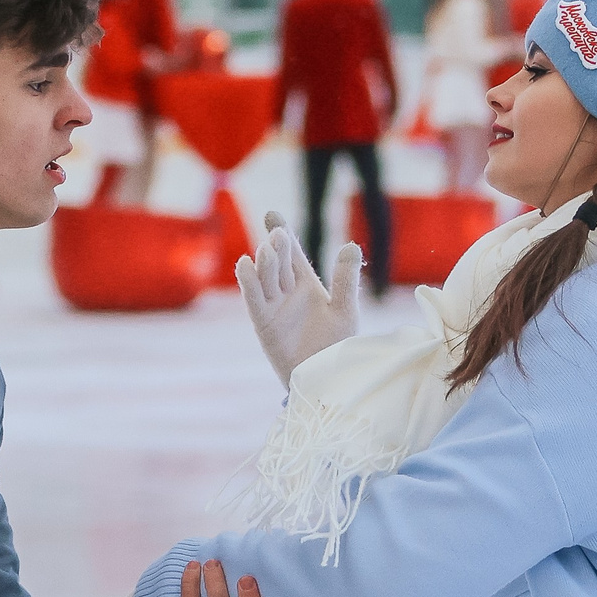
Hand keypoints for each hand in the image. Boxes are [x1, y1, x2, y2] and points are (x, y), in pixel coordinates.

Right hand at [236, 215, 361, 385]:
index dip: (282, 233)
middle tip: (277, 233)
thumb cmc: (338, 348)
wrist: (327, 381)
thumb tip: (351, 244)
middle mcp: (287, 293)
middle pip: (278, 263)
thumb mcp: (345, 310)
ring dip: (266, 263)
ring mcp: (274, 308)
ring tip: (268, 248)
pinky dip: (249, 283)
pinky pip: (255, 300)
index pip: (292, 254)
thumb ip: (345, 279)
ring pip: (266, 278)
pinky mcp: (265, 325)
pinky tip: (245, 264)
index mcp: (306, 285)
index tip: (271, 214)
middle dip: (276, 247)